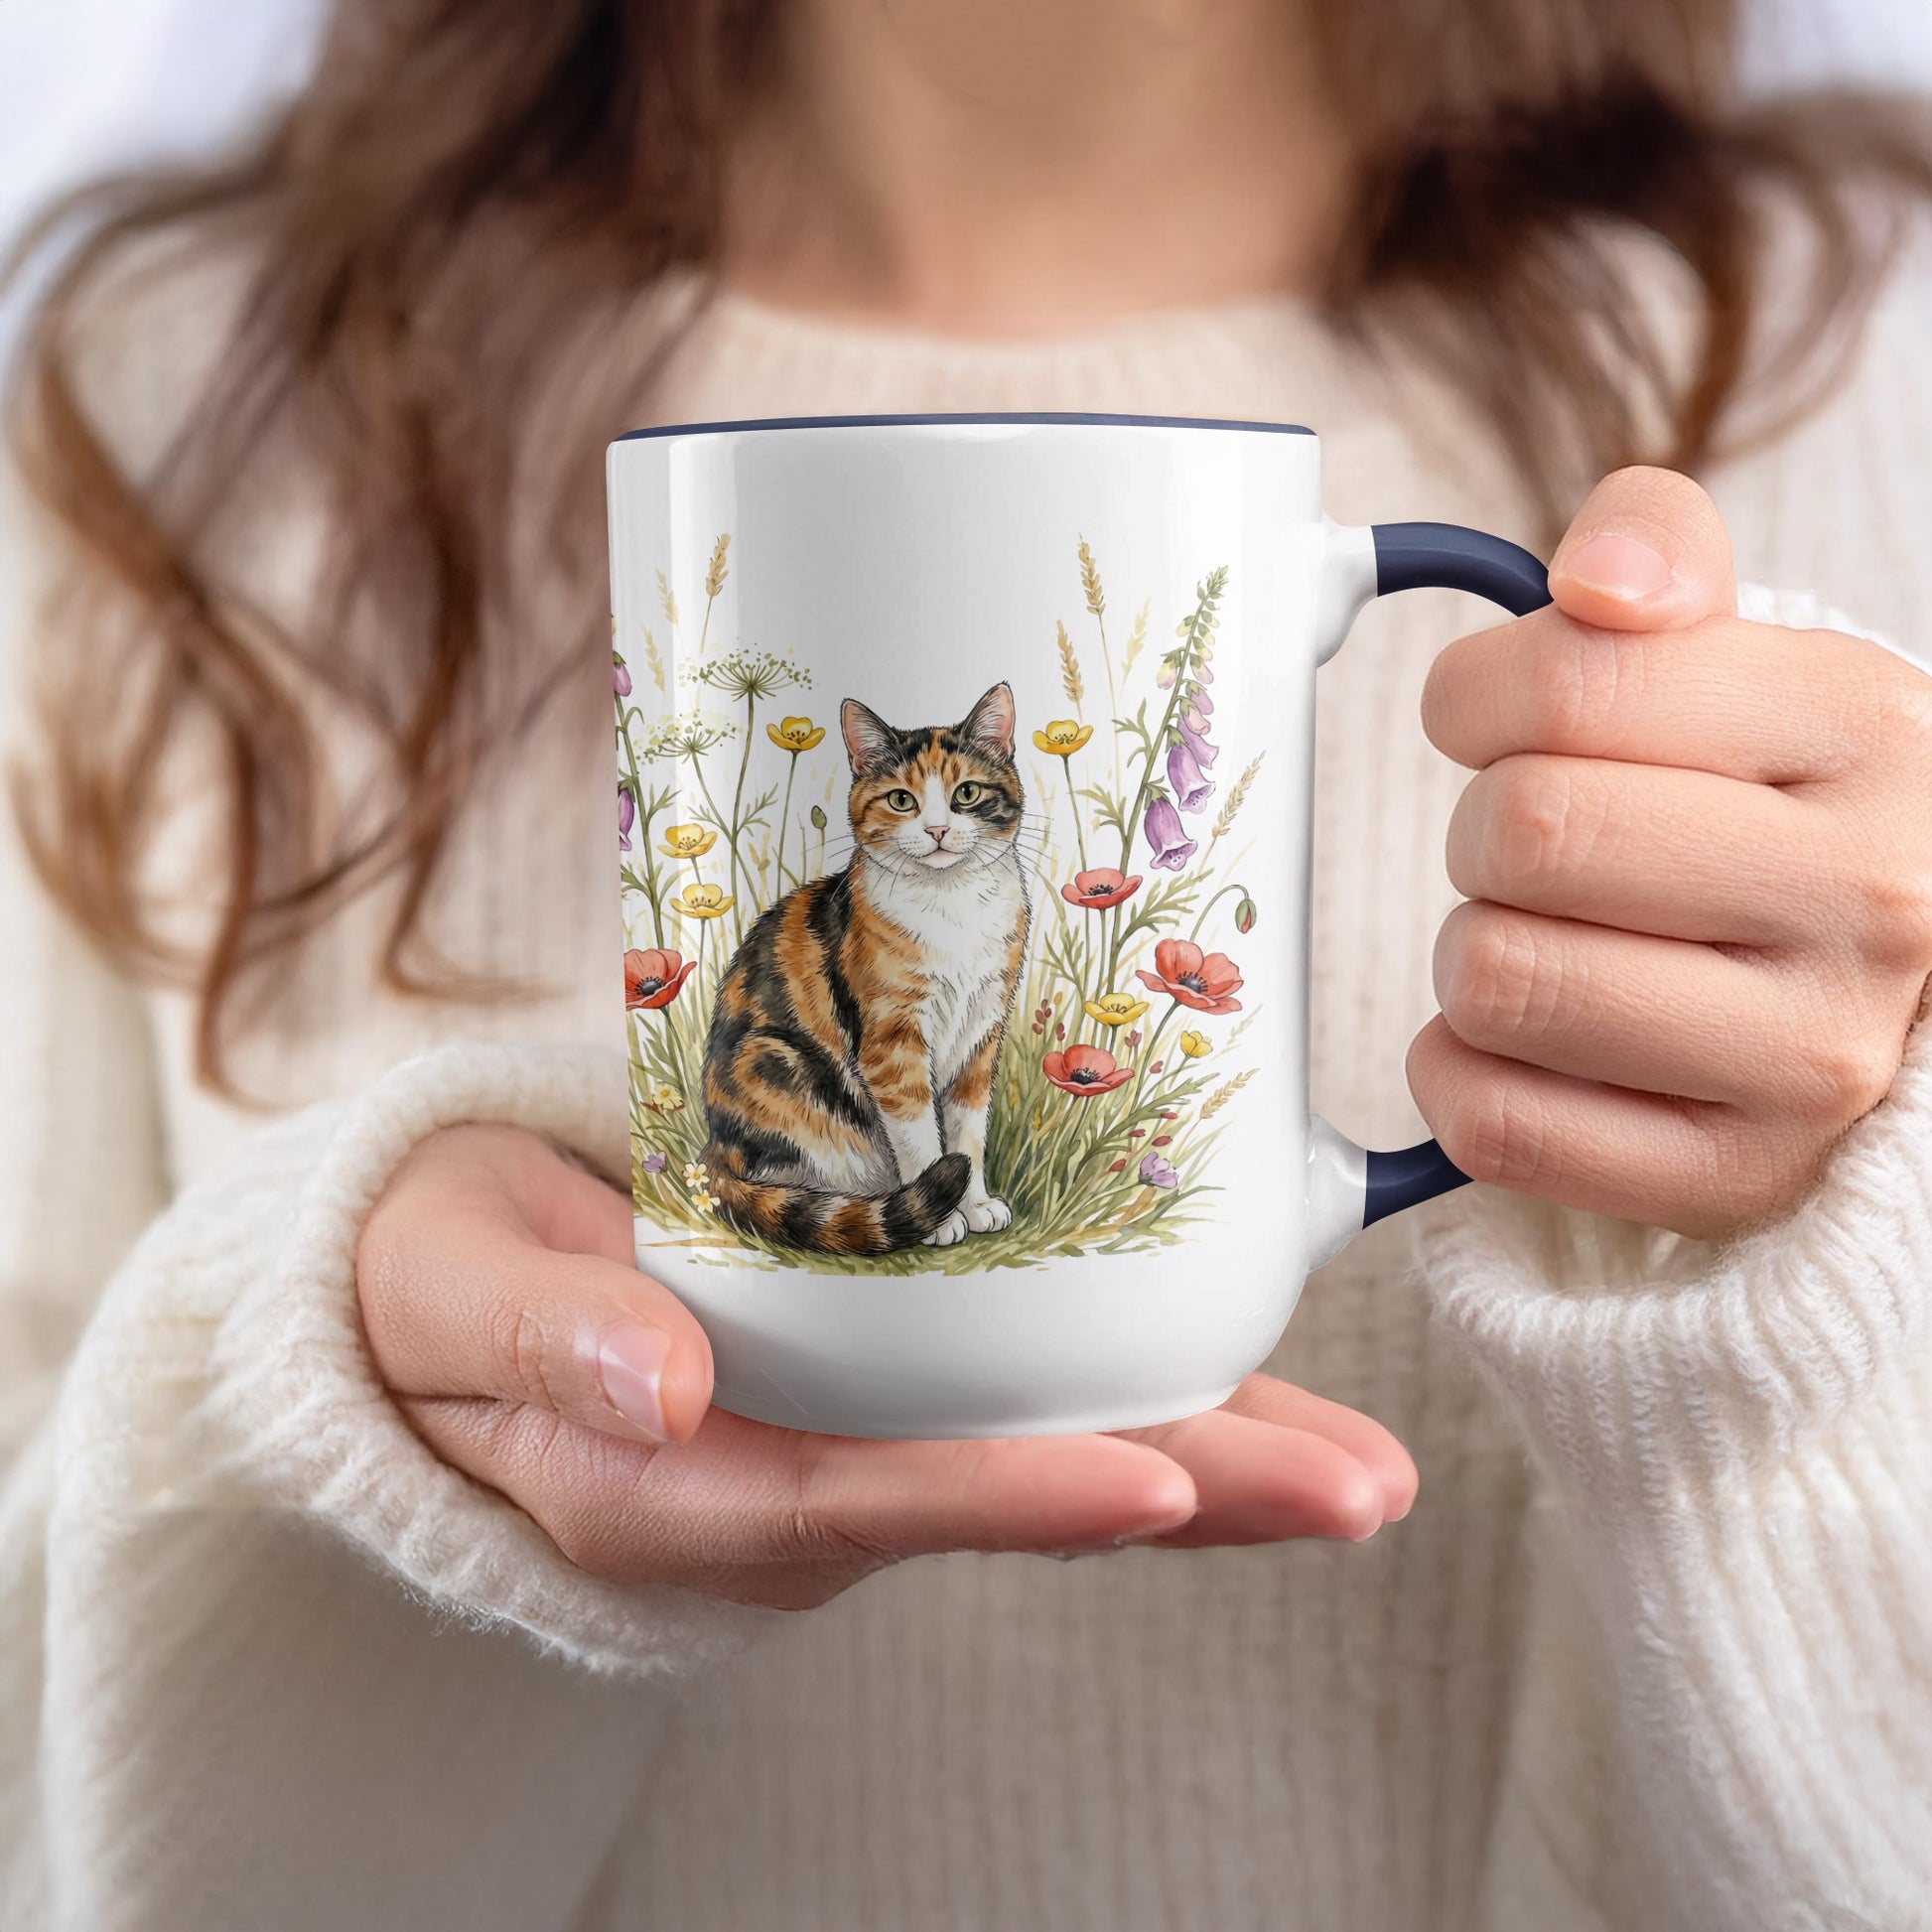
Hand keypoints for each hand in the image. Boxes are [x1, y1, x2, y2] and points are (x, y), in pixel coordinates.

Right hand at [356, 1125, 1416, 1608]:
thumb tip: (657, 1383)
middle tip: (1358, 1490)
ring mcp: (845, 1441)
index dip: (1008, 1497)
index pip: (863, 1501)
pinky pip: (1020, 1395)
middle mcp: (791, 1484)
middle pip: (1003, 1495)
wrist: (449, 1278)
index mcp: (679, 1483)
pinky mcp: (877, 1385)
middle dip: (1187, 1496)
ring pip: (1041, 1454)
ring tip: (1362, 1461)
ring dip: (1207, 1453)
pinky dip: (1140, 1385)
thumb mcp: (448, 1290)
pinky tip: (1246, 1364)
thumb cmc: (439, 1278)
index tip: (1153, 1485)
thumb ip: (539, 1337)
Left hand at [1411, 467, 1931, 1239]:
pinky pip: (1497, 1124)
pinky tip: (1520, 1042)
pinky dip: (1459, 1074)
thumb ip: (1656, 552)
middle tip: (1529, 847)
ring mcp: (1813, 1059)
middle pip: (1522, 835)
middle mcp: (1871, 898)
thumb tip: (1595, 581)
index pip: (1569, 685)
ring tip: (1544, 940)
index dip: (1474, 698)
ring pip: (1498, 980)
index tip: (1492, 722)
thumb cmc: (1775, 804)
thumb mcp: (1748, 653)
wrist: (1894, 981)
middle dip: (1480, 830)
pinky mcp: (1736, 1178)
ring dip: (1472, 952)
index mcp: (1865, 727)